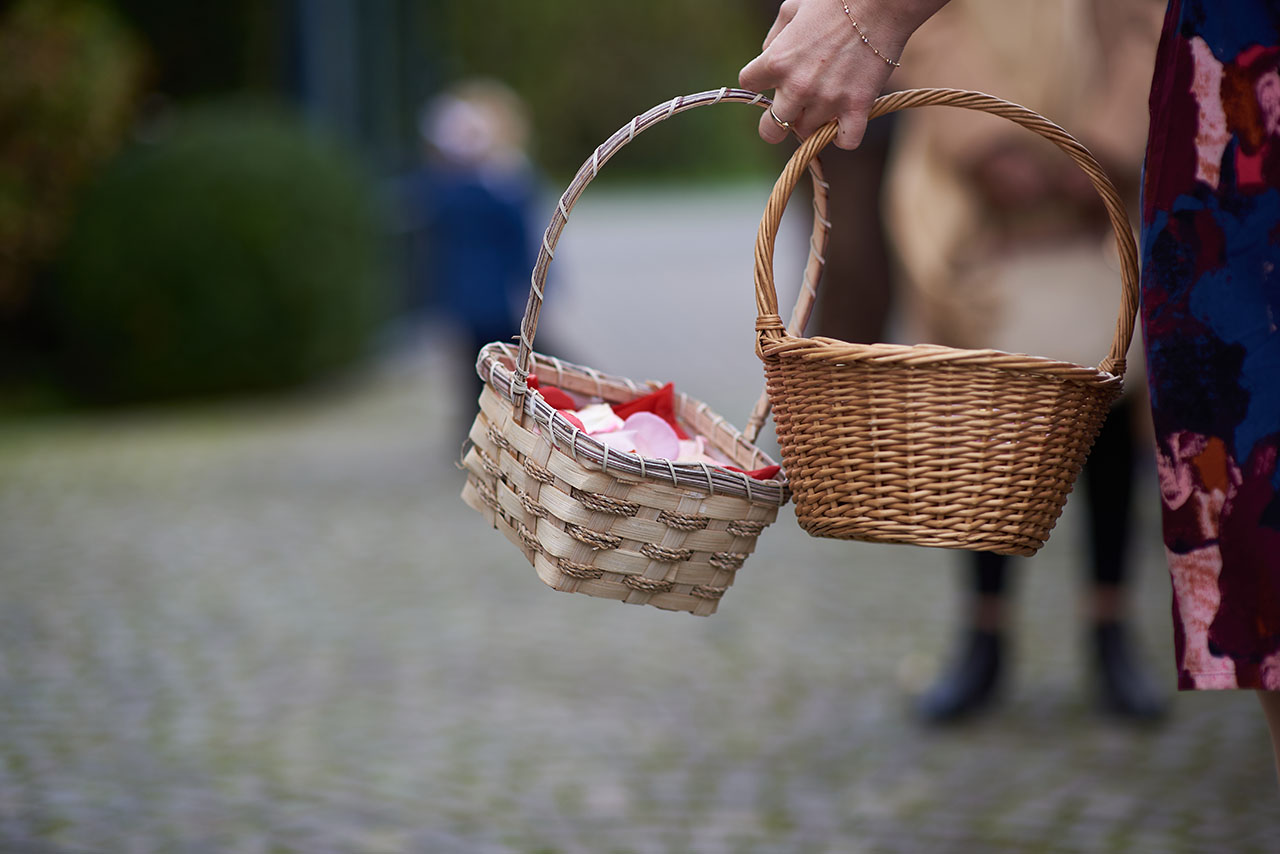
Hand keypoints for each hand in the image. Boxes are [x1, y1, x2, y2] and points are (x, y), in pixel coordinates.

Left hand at [739, 0, 947, 148]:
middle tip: (789, 114)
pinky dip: (845, 137)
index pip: (749, 84)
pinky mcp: (857, 107)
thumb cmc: (835, 1)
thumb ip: (774, 38)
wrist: (881, 3)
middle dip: (775, 125)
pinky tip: (846, 123)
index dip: (759, 82)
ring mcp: (827, 99)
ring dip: (813, 124)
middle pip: (770, 130)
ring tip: (824, 106)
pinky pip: (845, 141)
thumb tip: (767, 58)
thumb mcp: (792, 9)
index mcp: (777, 60)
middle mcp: (797, 86)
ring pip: (808, 134)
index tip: (771, 79)